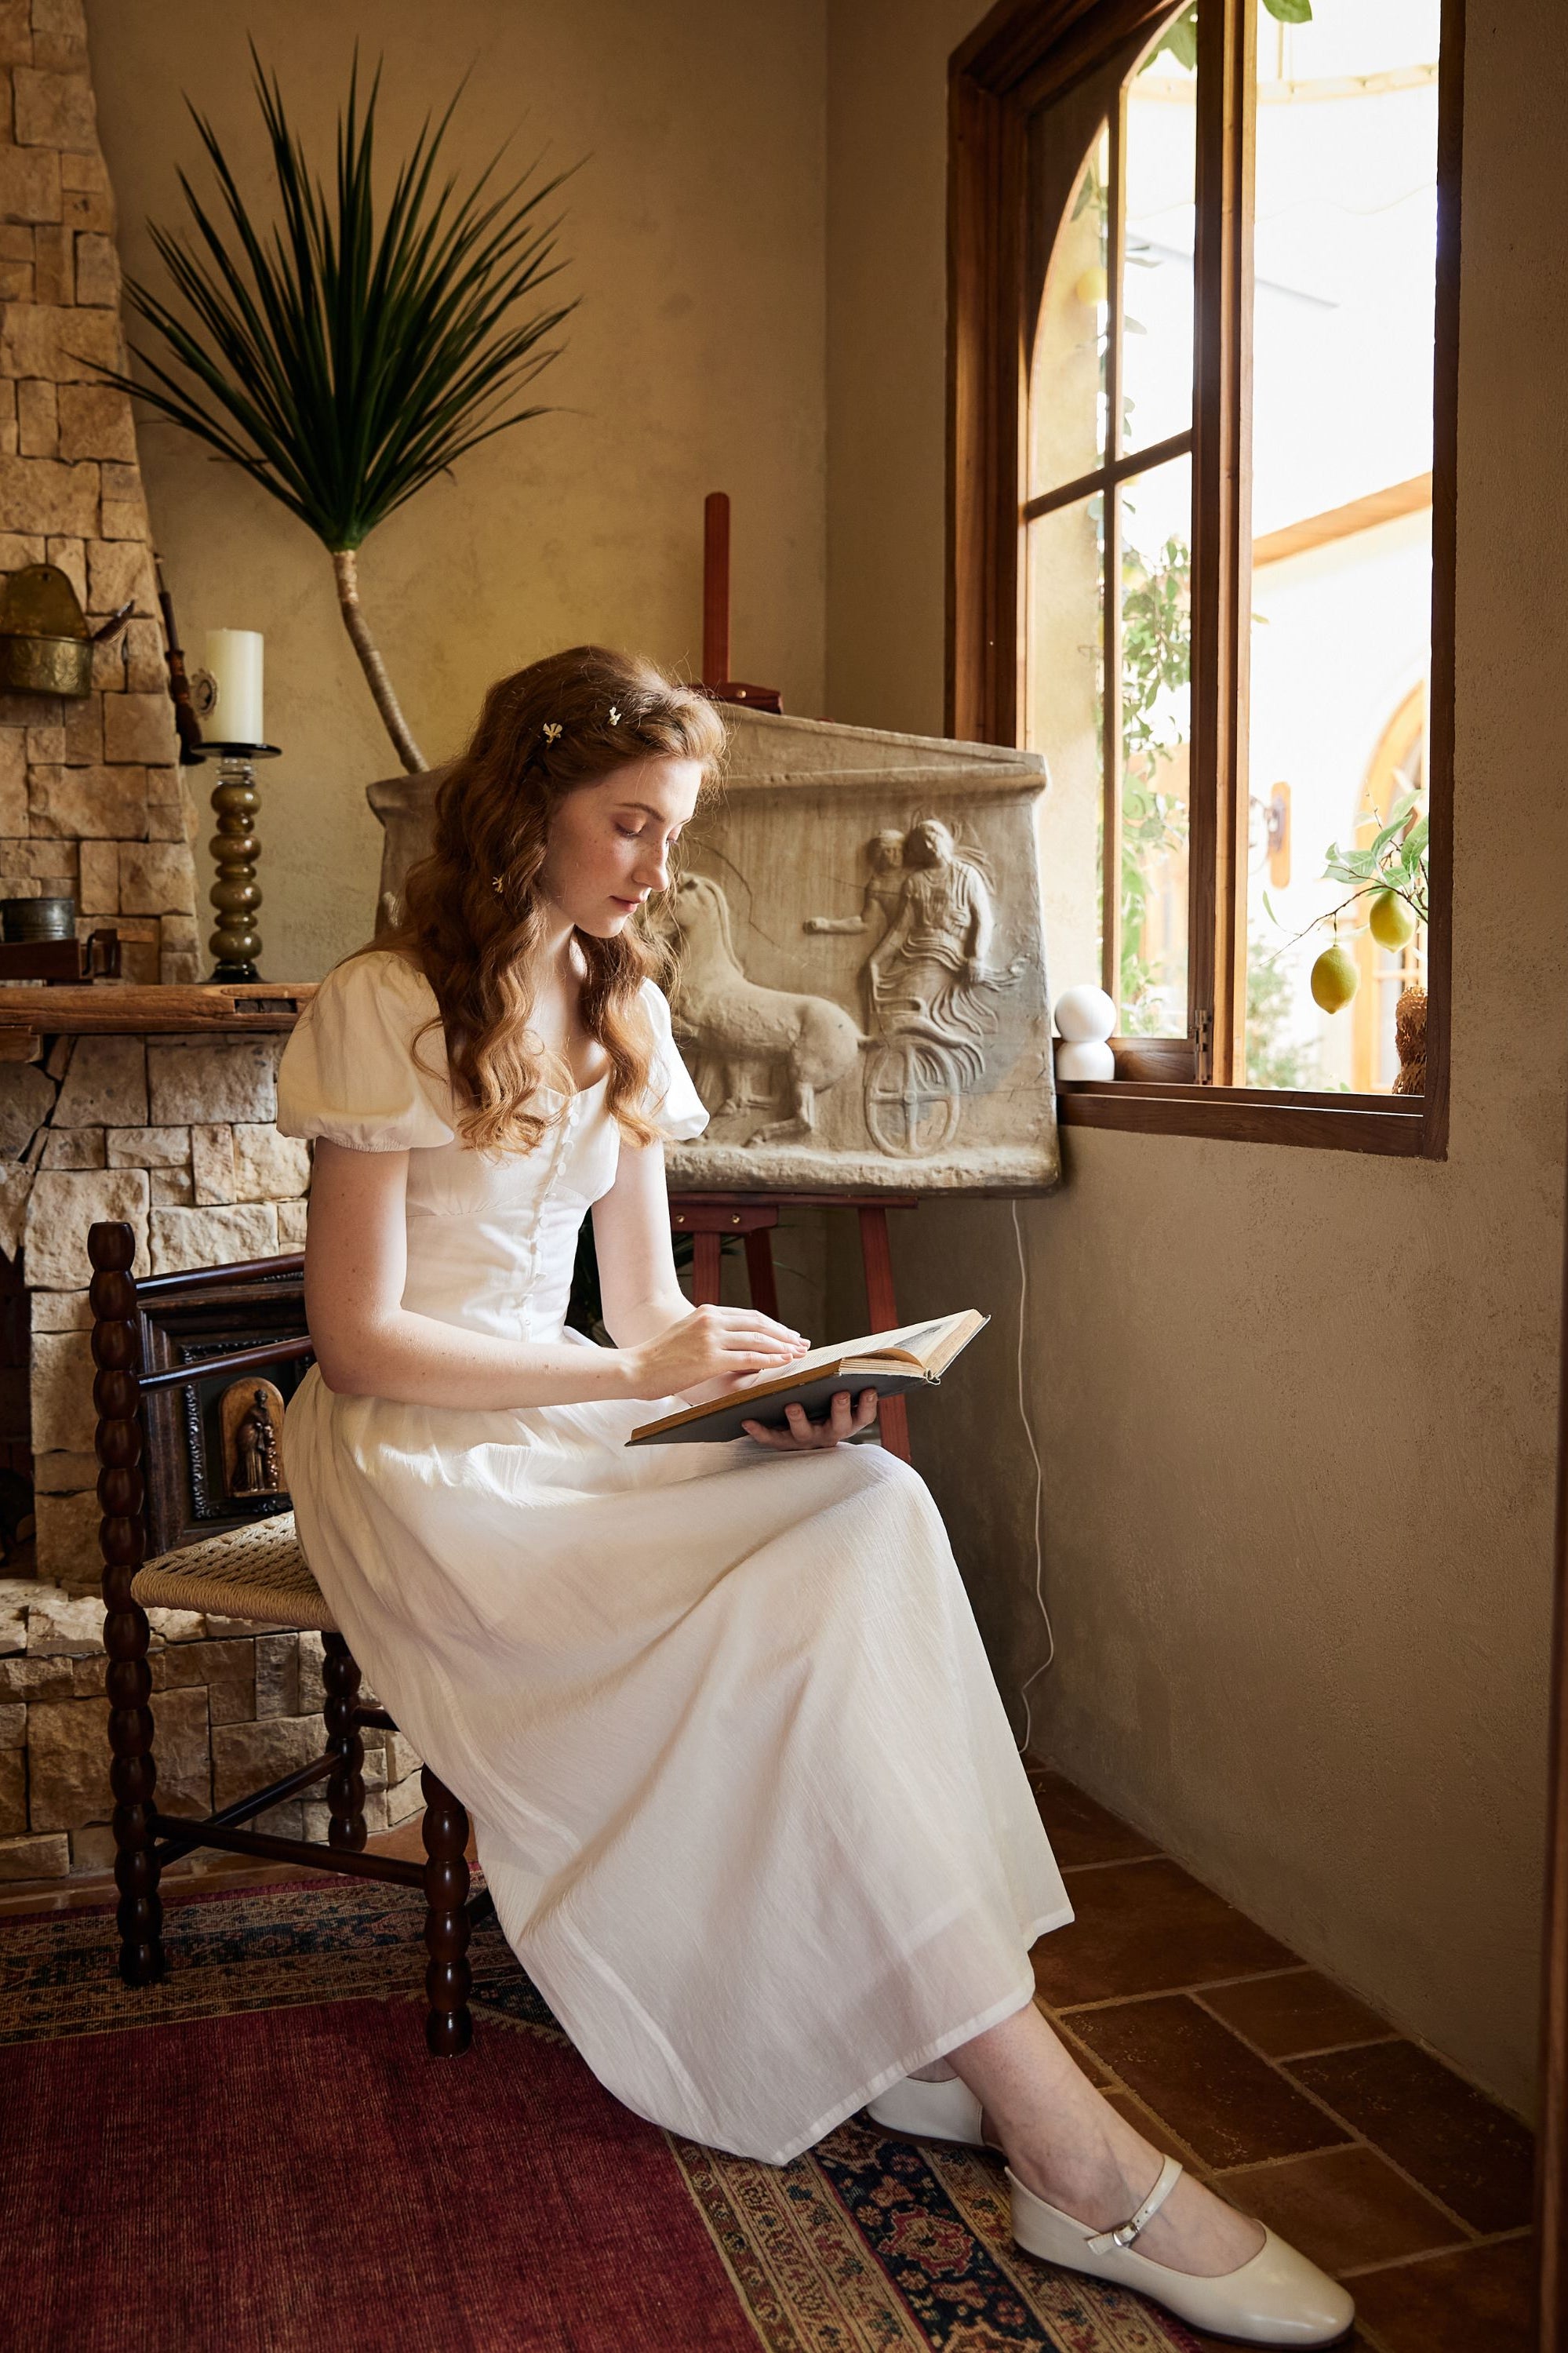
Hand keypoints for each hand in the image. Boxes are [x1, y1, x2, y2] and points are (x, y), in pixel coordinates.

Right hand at [629, 1303, 809, 1401]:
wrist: (635, 1368)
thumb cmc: (659, 1358)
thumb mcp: (687, 1335)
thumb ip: (709, 1334)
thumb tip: (734, 1344)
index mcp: (707, 1311)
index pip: (749, 1315)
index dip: (772, 1325)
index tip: (788, 1334)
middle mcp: (711, 1319)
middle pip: (759, 1323)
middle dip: (784, 1333)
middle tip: (801, 1342)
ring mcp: (711, 1338)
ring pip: (758, 1339)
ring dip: (782, 1346)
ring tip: (799, 1353)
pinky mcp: (710, 1358)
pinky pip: (750, 1358)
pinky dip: (771, 1359)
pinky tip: (784, 1363)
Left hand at [741, 1387, 879, 1449]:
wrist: (789, 1431)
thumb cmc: (815, 1403)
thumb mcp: (828, 1394)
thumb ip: (834, 1378)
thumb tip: (828, 1350)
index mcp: (843, 1420)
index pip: (863, 1416)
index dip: (868, 1405)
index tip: (870, 1389)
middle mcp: (827, 1433)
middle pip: (838, 1426)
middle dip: (840, 1410)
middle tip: (839, 1394)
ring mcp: (805, 1440)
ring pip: (804, 1433)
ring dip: (799, 1419)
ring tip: (792, 1405)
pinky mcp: (782, 1443)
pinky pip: (770, 1438)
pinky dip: (759, 1430)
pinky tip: (747, 1420)